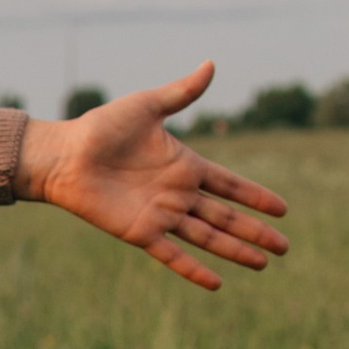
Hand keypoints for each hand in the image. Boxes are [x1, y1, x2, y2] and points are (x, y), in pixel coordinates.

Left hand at [17, 66, 287, 289]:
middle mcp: (177, 194)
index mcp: (184, 166)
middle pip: (227, 216)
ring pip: (208, 237)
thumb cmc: (100, 128)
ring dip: (235, 251)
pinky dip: (194, 269)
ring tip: (263, 264)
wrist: (64, 156)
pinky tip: (217, 284)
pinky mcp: (141, 232)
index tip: (283, 210)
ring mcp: (161, 215)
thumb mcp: (146, 106)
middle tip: (284, 248)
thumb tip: (210, 65)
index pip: (230, 184)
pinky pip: (173, 255)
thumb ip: (180, 93)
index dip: (256, 196)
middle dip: (255, 231)